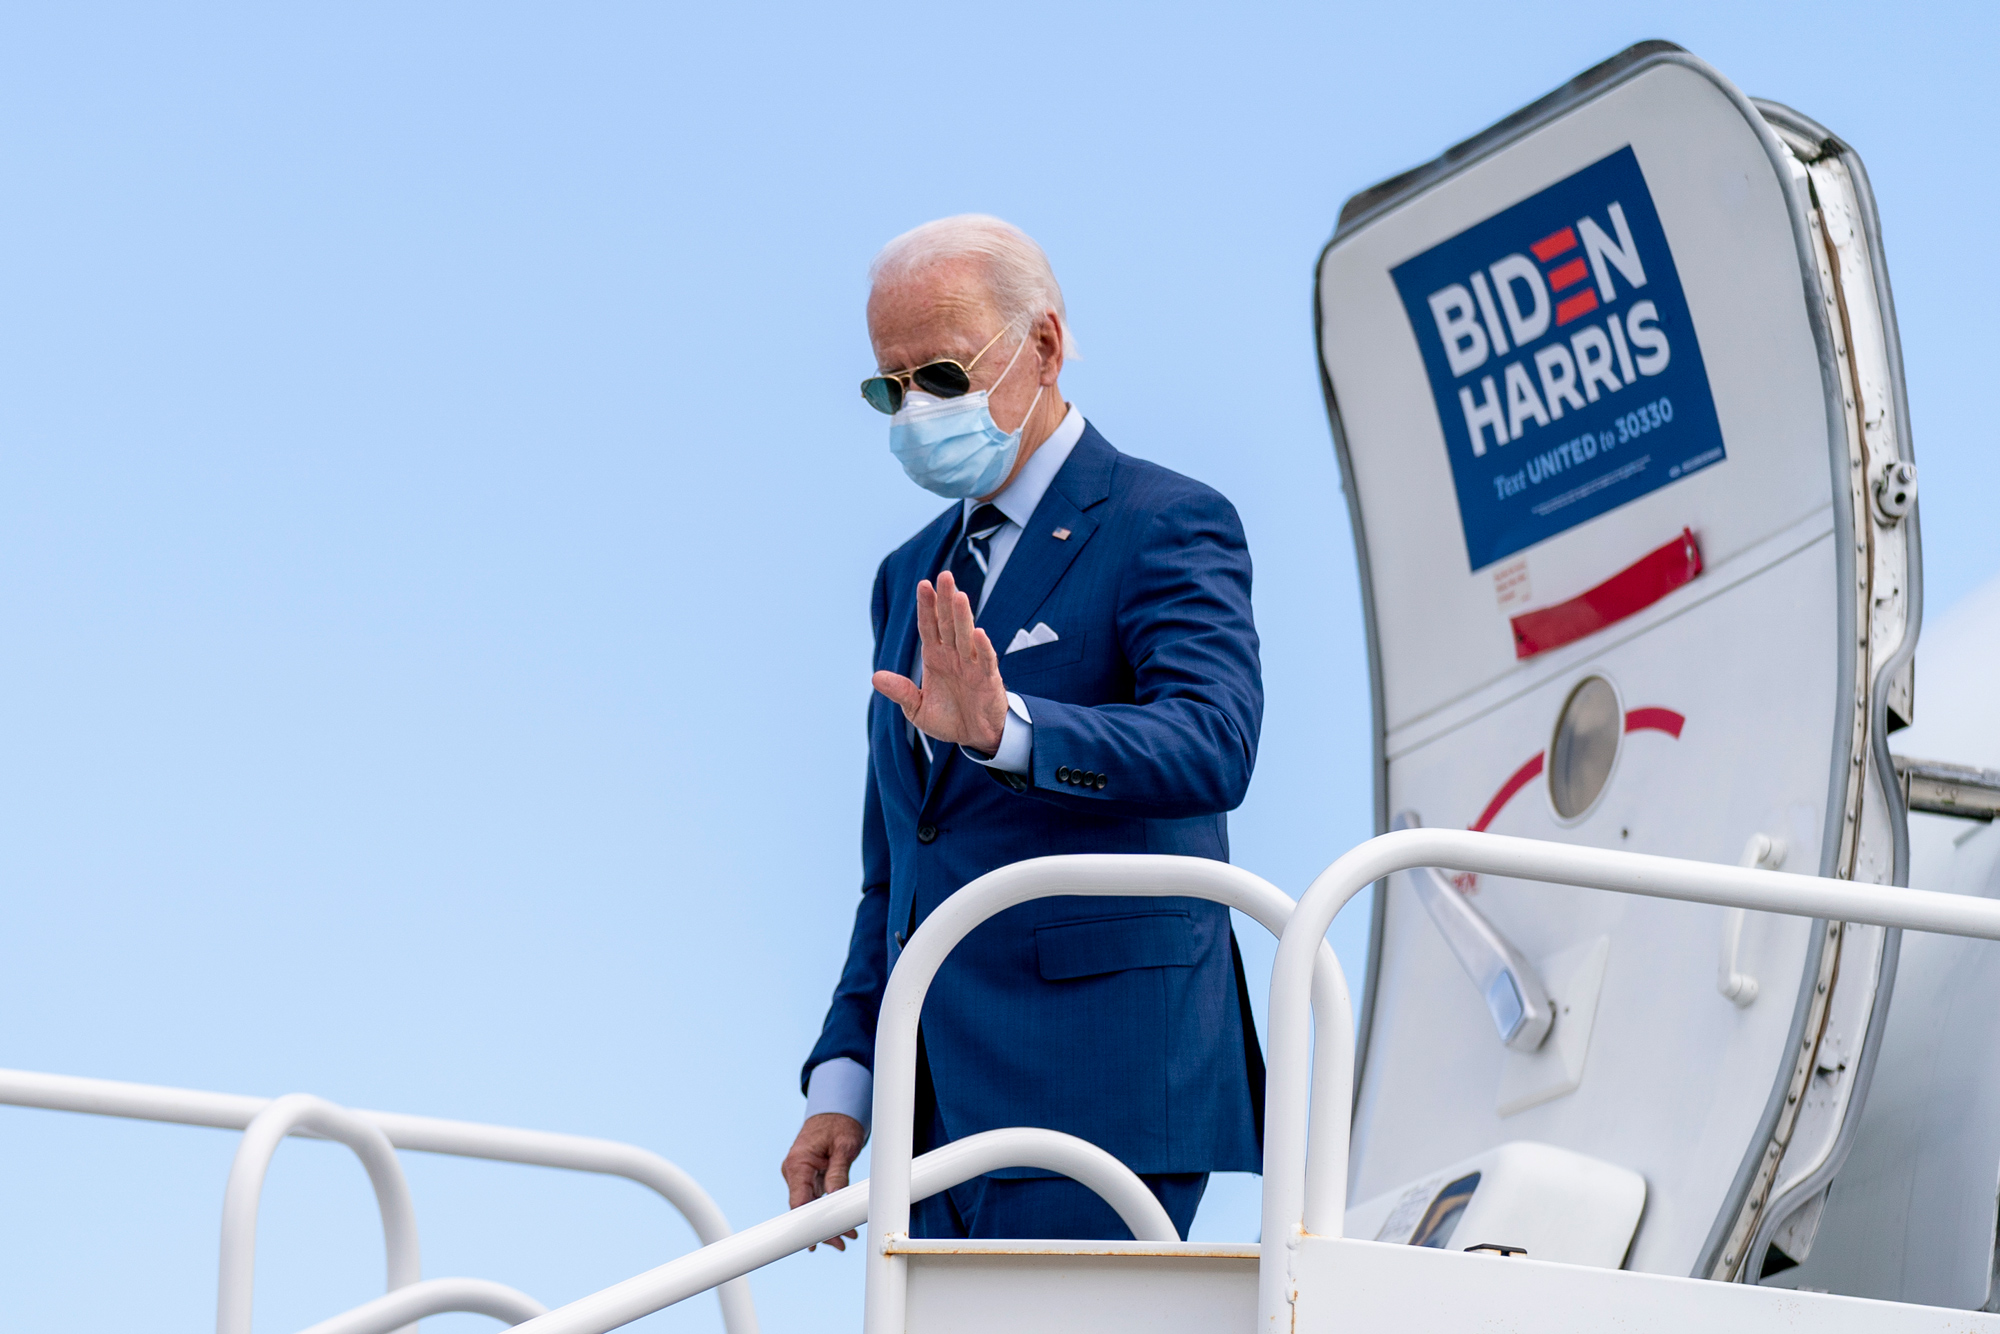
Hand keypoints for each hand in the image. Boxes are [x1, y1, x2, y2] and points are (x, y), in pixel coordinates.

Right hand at [781, 1112, 865, 1250]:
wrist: (835, 1109)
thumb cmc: (839, 1123)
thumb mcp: (844, 1146)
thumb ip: (839, 1173)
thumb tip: (836, 1198)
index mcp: (798, 1163)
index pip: (799, 1201)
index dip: (809, 1223)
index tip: (819, 1240)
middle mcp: (794, 1170)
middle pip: (803, 1207)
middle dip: (820, 1227)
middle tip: (841, 1243)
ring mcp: (799, 1173)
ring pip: (809, 1205)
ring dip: (824, 1221)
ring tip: (845, 1238)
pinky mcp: (807, 1175)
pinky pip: (813, 1197)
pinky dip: (825, 1209)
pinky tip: (838, 1223)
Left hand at [872, 570, 1007, 753]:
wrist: (976, 736)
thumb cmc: (949, 718)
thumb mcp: (918, 709)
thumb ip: (901, 692)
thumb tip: (876, 677)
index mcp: (935, 657)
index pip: (929, 626)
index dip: (926, 607)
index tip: (923, 584)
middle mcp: (954, 655)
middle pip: (948, 623)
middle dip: (945, 600)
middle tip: (945, 575)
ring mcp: (972, 665)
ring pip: (967, 636)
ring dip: (963, 616)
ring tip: (958, 596)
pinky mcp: (988, 679)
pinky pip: (985, 661)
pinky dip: (983, 648)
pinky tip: (979, 634)